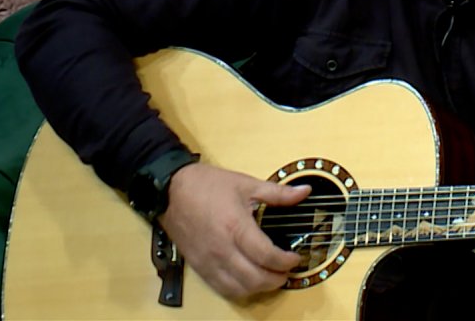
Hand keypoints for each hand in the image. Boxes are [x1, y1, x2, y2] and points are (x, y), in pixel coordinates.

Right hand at [159, 162, 310, 300]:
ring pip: (240, 288)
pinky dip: (240, 289)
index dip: (286, 261)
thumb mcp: (246, 184)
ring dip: (260, 288)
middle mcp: (222, 249)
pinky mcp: (199, 267)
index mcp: (236, 227)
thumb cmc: (206, 185)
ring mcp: (209, 261)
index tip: (295, 258)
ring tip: (271, 277)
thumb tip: (303, 193)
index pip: (267, 256)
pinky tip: (249, 280)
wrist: (170, 190)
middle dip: (277, 279)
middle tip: (287, 271)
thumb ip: (278, 193)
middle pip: (255, 278)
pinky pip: (222, 288)